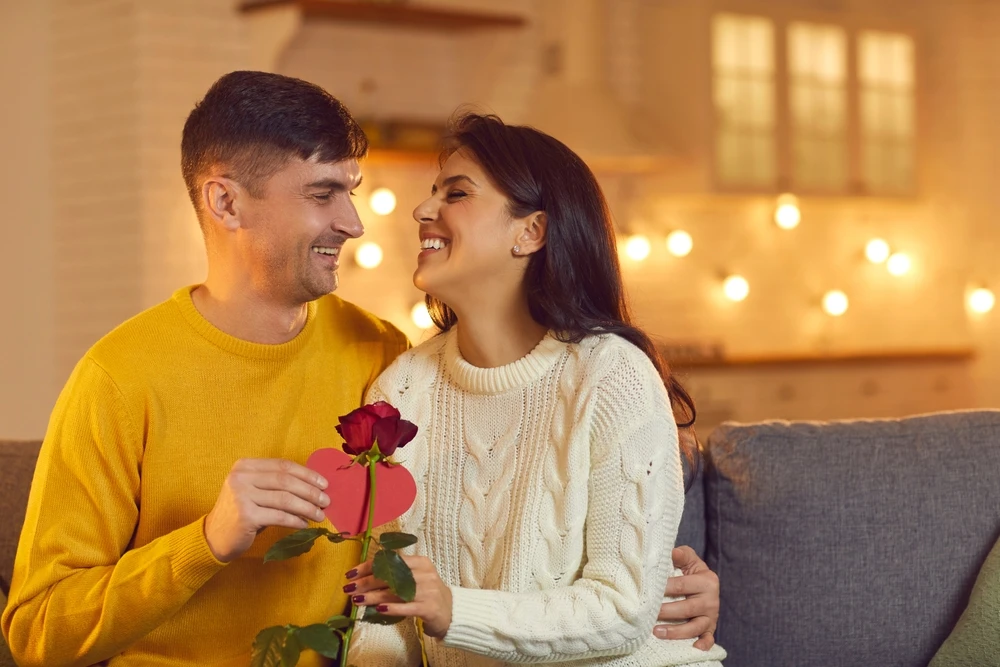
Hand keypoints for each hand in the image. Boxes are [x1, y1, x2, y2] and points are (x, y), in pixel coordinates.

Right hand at [204, 458, 329, 562]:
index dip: (307, 474)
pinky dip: (296, 520)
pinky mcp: (245, 516)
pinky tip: (305, 524)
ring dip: (307, 507)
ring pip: (285, 499)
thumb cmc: (242, 513)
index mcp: (244, 466)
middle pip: (286, 481)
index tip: (324, 483)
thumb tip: (314, 486)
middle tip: (326, 501)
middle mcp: (241, 477)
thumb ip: (276, 484)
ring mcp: (241, 496)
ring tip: (320, 515)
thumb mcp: (254, 491)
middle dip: (310, 491)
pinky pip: (279, 516)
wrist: (214, 537)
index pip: (283, 466)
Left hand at [345, 555, 452, 637]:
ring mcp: (428, 590)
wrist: (451, 612)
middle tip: (348, 589)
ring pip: (395, 592)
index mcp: (420, 562)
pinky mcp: (429, 607)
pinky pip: (407, 607)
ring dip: (372, 597)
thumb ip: (395, 575)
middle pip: (390, 576)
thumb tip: (362, 579)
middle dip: (365, 582)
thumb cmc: (427, 594)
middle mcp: (425, 573)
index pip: (389, 561)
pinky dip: (392, 608)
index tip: (351, 574)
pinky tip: (378, 609)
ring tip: (356, 601)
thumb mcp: (415, 579)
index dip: (368, 567)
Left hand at [653, 546, 718, 650]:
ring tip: (656, 631)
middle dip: (666, 611)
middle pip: (687, 608)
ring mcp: (712, 616)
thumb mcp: (689, 559)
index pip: (682, 585)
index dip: (665, 588)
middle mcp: (712, 600)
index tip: (649, 590)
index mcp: (707, 581)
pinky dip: (703, 644)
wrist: (706, 584)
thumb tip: (672, 551)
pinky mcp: (710, 628)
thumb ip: (681, 554)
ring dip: (675, 632)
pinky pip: (708, 639)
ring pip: (694, 627)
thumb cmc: (691, 571)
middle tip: (648, 613)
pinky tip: (694, 648)